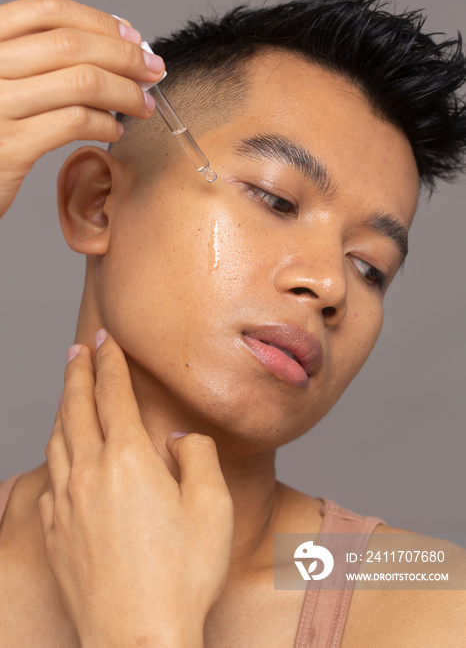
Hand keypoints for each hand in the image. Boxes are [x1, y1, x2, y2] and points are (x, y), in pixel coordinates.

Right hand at [0, 0, 164, 217]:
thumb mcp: (2, 83)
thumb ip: (39, 61)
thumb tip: (109, 42)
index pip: (47, 10)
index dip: (97, 20)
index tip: (132, 37)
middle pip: (71, 44)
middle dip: (124, 56)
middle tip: (153, 71)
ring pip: (81, 82)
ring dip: (124, 92)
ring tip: (142, 105)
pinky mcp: (11, 147)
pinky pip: (74, 123)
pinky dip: (104, 124)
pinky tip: (113, 131)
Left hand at [38, 330, 232, 647]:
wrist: (138, 637)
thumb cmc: (183, 574)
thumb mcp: (212, 505)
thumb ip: (195, 455)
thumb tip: (175, 438)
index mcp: (129, 461)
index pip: (114, 396)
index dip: (109, 363)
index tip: (105, 339)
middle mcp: (90, 474)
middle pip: (77, 410)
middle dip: (77, 374)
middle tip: (77, 351)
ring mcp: (68, 504)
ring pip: (57, 440)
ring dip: (62, 409)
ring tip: (68, 393)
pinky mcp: (57, 532)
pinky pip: (50, 476)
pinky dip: (55, 451)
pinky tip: (60, 454)